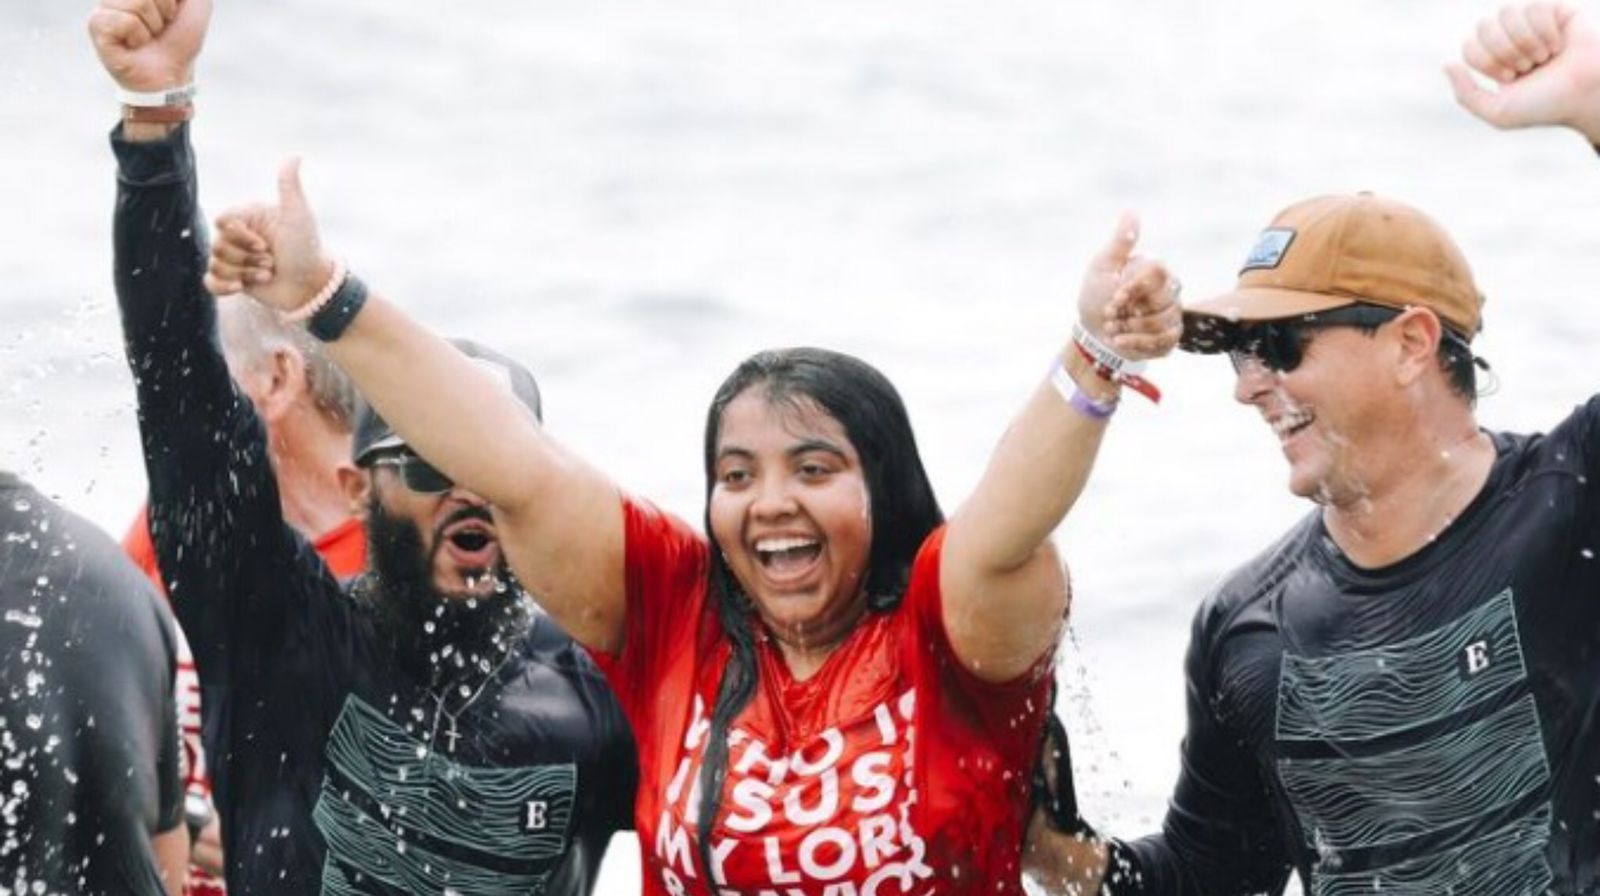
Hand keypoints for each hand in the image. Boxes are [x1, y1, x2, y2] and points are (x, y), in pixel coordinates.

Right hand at [87, 0, 210, 91]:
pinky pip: (125, 20)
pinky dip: (139, 35)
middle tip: (161, 24)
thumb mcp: (194, 2)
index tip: (170, 11)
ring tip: (148, 35)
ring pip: (136, 2)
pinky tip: (134, 44)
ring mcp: (103, 7)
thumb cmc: (180, 38)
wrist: (172, 73)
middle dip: (164, 8)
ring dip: (152, 24)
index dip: (168, 1)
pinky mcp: (96, 26)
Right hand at [204, 159, 337, 310]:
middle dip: (246, 258)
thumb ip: (289, 186)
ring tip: (268, 274)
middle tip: (271, 261)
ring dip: (245, 274)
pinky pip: (210, 282)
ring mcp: (235, 258)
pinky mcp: (233, 280)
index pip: (222, 222)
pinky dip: (223, 287)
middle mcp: (239, 236)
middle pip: (218, 246)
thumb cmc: (307, 248)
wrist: (311, 285)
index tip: (264, 244)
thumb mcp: (298, 215)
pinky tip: (241, 289)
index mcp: (249, 218)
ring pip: (215, 265)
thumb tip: (295, 155)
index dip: (239, 236)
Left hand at [1076, 212, 1182, 361]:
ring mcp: (1173, 314)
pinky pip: (1164, 341)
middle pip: (1163, 301)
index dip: (1135, 288)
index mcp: (1155, 270)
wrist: (1093, 331)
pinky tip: (1120, 341)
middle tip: (1109, 314)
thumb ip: (1120, 243)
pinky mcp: (1170, 336)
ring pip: (1163, 323)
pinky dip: (1137, 343)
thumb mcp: (1102, 267)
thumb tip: (1131, 212)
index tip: (1114, 297)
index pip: (1159, 273)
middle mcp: (1170, 290)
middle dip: (1130, 312)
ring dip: (1131, 329)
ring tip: (1111, 328)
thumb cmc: (1097, 295)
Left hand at [1446, 3, 1599, 143]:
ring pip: (1507, 12)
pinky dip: (1544, 30)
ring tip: (1543, 57)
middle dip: (1504, 51)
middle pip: (1484, 26)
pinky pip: (1534, 6)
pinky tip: (1557, 44)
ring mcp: (1532, 23)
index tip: (1510, 78)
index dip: (1487, 62)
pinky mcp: (1556, 10)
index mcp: (1494, 59)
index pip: (1469, 46)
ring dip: (1525, 41)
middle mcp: (1510, 38)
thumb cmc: (1545, 105)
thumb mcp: (1498, 112)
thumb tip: (1447, 65)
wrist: (1586, 96)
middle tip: (1527, 67)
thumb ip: (1465, 95)